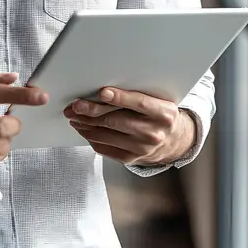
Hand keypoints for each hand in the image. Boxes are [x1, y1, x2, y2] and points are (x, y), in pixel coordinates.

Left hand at [63, 87, 196, 165]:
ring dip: (85, 124)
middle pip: (116, 120)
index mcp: (164, 113)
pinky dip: (90, 137)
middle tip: (75, 105)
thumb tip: (106, 87)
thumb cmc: (159, 115)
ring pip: (106, 135)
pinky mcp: (130, 159)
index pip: (139, 103)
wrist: (173, 141)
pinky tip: (83, 128)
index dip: (120, 97)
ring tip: (74, 115)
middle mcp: (154, 132)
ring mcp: (142, 148)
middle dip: (91, 111)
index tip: (102, 92)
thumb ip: (139, 93)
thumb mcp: (159, 101)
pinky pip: (104, 148)